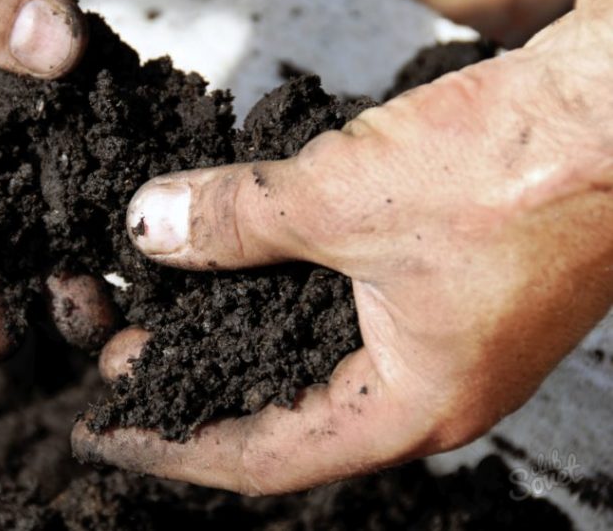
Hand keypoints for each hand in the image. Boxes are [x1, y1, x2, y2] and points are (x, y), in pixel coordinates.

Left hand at [73, 0, 612, 493]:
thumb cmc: (519, 170)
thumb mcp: (342, 198)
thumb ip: (234, 219)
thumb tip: (149, 225)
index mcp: (411, 407)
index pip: (260, 456)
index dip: (173, 444)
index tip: (107, 429)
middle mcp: (430, 387)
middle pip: (283, 408)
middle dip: (198, 382)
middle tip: (125, 359)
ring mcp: (447, 334)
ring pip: (313, 352)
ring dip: (237, 328)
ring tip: (168, 307)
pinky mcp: (452, 279)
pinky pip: (344, 302)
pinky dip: (284, 285)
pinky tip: (243, 255)